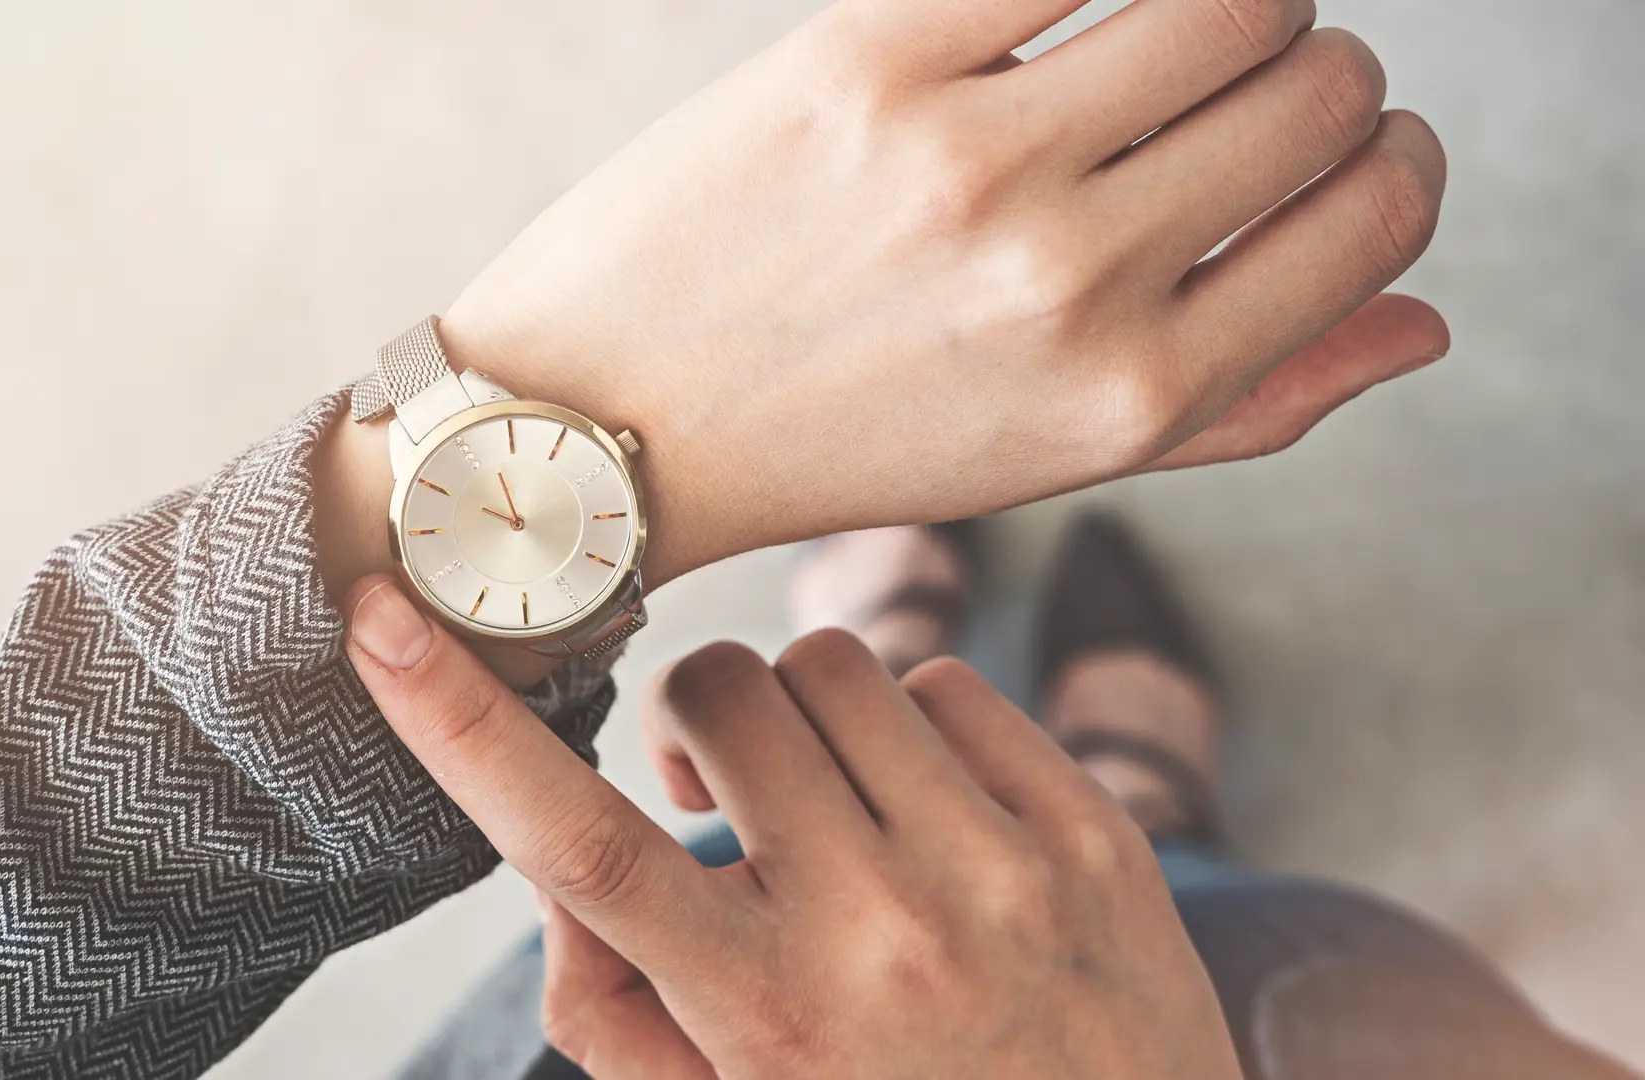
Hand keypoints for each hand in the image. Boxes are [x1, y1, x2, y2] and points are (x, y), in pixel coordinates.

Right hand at [344, 575, 1242, 1079]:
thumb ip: (610, 1007)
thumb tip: (560, 866)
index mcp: (760, 1015)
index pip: (576, 846)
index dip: (461, 724)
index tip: (380, 617)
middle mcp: (877, 933)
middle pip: (719, 694)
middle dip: (699, 721)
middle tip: (728, 800)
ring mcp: (997, 870)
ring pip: (833, 662)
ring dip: (806, 719)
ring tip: (839, 815)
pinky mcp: (1088, 828)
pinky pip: (949, 680)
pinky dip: (915, 729)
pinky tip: (933, 819)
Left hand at [446, 0, 1447, 580]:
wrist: (608, 425)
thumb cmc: (837, 442)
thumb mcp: (1047, 463)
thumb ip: (1248, 404)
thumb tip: (1425, 321)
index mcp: (1133, 393)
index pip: (1373, 215)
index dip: (1388, 163)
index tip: (1344, 149)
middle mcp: (1070, 280)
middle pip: (1320, 85)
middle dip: (1312, 80)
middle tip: (1233, 98)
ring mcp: (970, 162)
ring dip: (1231, 2)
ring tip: (1160, 42)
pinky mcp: (862, 62)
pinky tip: (1067, 6)